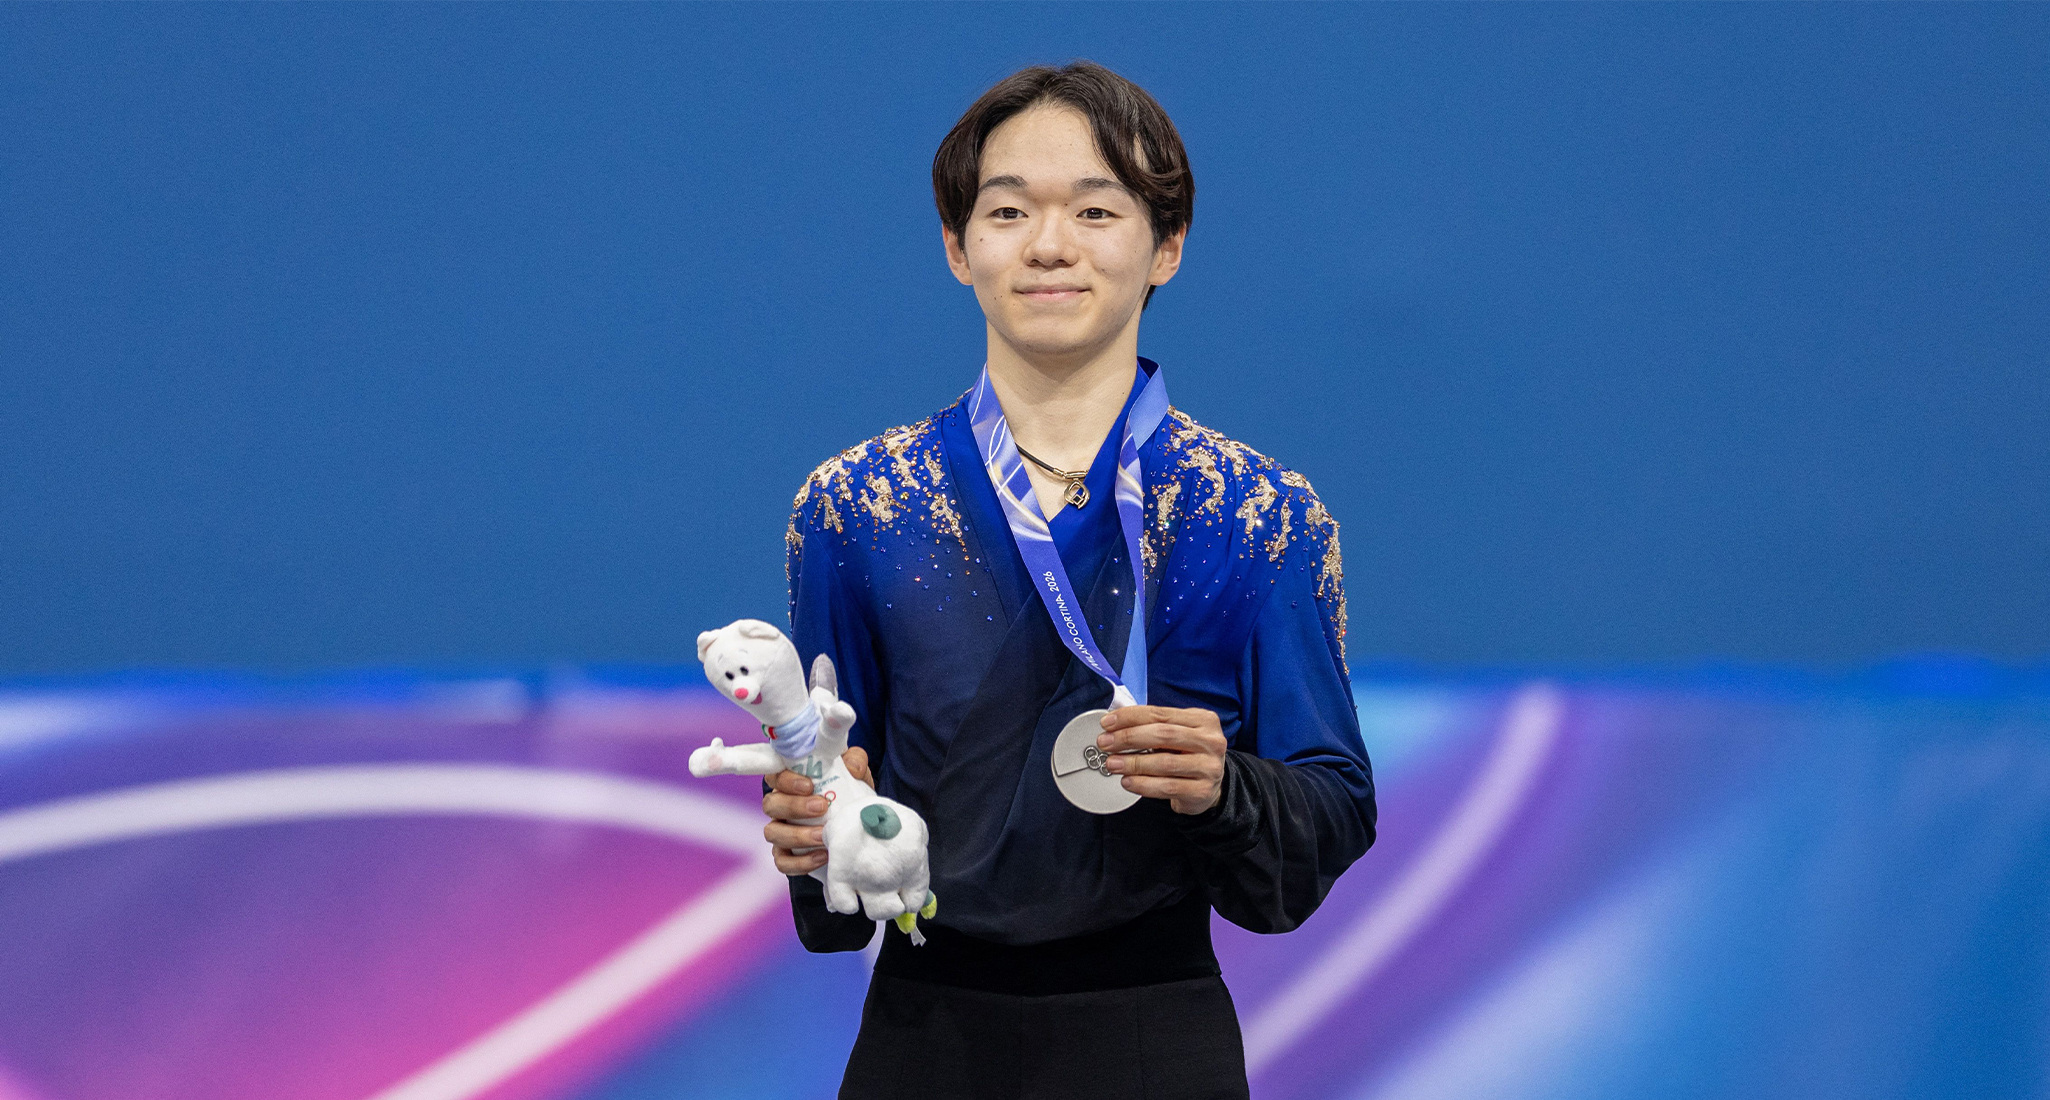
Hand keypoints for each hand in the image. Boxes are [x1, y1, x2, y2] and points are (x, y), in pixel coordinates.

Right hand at [761, 747, 873, 875]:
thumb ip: (854, 761)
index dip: (787, 781)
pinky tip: (822, 856)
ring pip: (773, 833)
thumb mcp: (855, 770)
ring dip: (797, 836)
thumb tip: (853, 769)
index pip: (775, 776)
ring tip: (822, 836)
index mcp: (789, 781)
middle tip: (821, 807)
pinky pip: (783, 862)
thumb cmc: (849, 788)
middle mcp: (779, 805)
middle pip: (771, 804)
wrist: (856, 819)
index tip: (809, 785)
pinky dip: (800, 862)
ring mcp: (780, 830)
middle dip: (794, 806)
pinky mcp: (786, 854)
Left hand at [1096, 705, 1226, 814]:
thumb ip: (1153, 726)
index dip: (1131, 717)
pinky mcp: (1202, 791)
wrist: (1210, 787)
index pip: (1161, 714)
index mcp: (1203, 720)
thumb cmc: (1188, 754)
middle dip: (1129, 738)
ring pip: (1164, 763)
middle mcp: (1210, 741)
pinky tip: (1128, 782)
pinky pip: (1167, 787)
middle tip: (1105, 743)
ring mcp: (1209, 767)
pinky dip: (1143, 784)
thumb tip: (1114, 724)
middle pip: (1163, 735)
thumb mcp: (1177, 733)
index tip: (1107, 723)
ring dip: (1133, 763)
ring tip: (1112, 764)